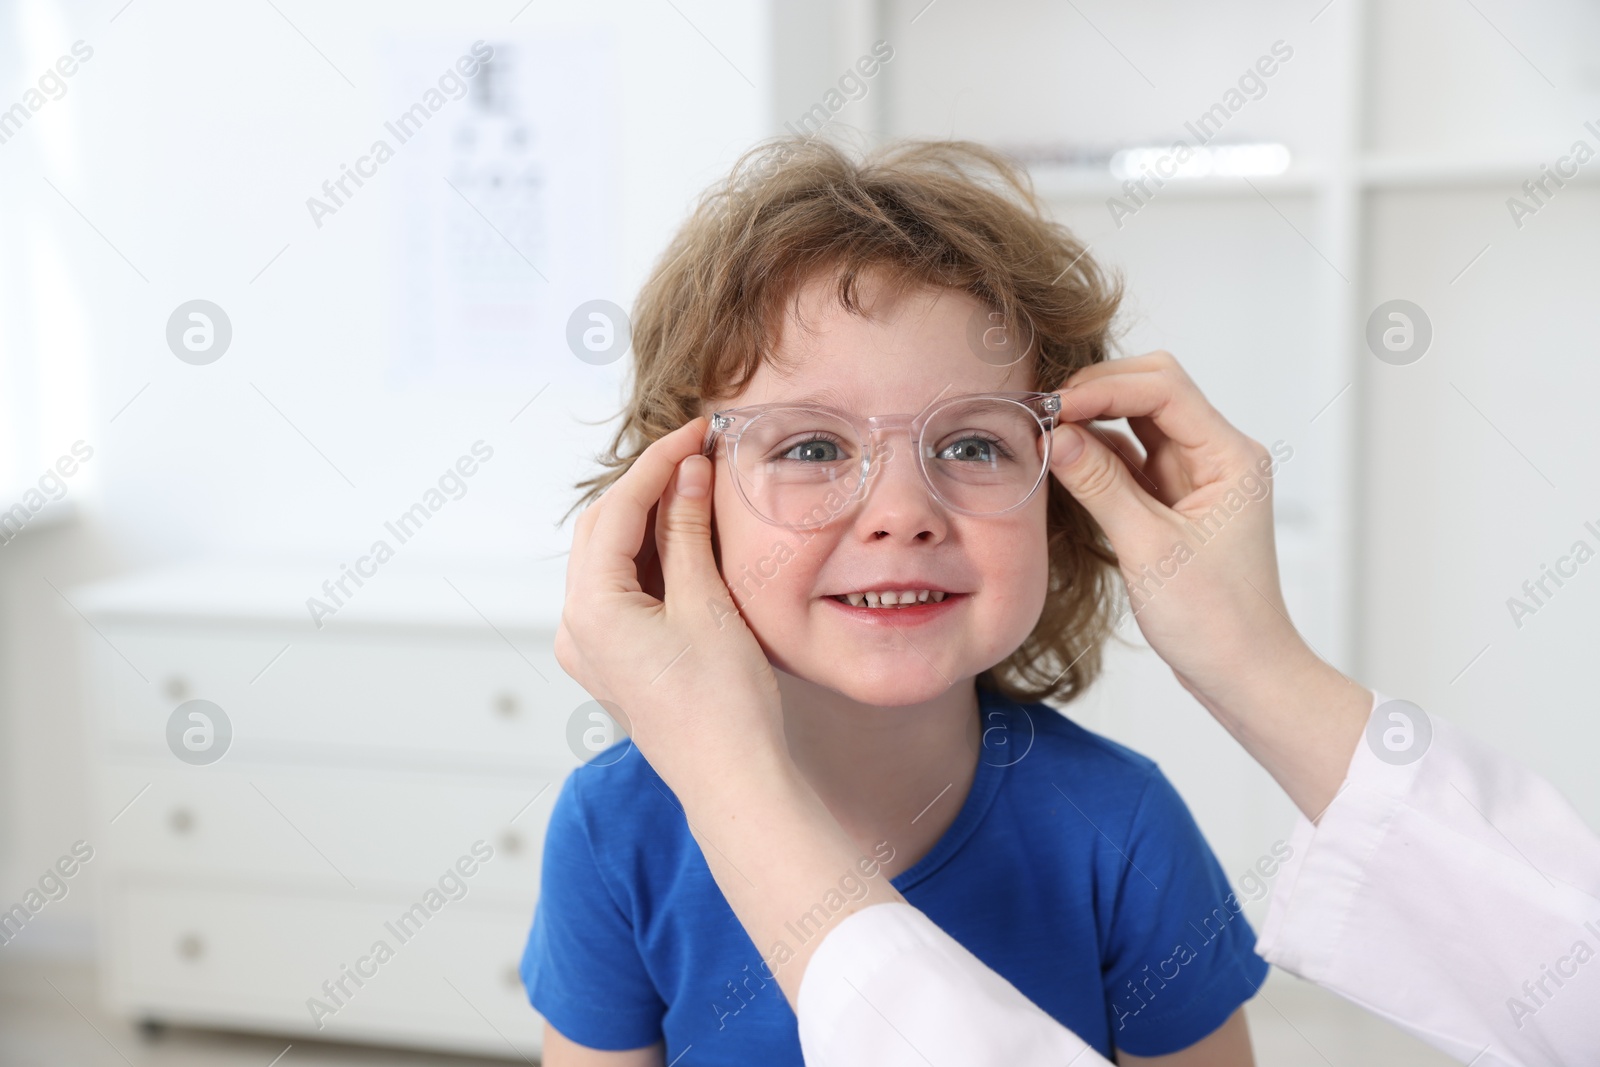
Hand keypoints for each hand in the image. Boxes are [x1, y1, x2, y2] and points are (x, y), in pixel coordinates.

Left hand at [554, 417, 786, 791]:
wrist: (733, 781)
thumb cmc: (723, 705)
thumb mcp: (707, 603)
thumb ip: (687, 531)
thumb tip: (686, 472)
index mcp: (590, 610)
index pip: (616, 510)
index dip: (657, 463)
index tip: (695, 432)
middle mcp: (575, 628)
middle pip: (602, 530)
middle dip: (647, 487)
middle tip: (697, 453)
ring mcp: (589, 649)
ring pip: (608, 559)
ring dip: (647, 521)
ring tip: (696, 488)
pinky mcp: (612, 662)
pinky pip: (619, 591)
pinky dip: (648, 558)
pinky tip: (685, 539)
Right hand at [1044, 351, 1348, 727]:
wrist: (1243, 673)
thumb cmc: (1216, 621)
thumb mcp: (1149, 549)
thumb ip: (1101, 486)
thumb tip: (1056, 436)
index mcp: (1230, 457)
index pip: (1164, 390)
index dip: (1105, 388)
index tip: (1053, 408)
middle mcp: (1216, 455)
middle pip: (1152, 390)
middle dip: (1097, 391)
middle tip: (1044, 413)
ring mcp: (1194, 476)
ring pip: (1137, 421)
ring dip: (1092, 420)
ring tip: (1043, 433)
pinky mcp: (1172, 500)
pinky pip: (1128, 458)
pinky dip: (1094, 454)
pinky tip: (1061, 460)